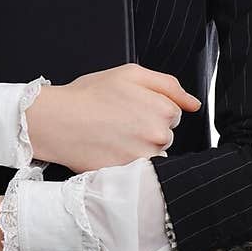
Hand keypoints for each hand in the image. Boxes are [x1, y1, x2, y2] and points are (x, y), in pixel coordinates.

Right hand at [25, 63, 200, 173]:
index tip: (130, 108)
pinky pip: (138, 172)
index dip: (151, 108)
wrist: (57, 120)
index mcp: (162, 109)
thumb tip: (194, 104)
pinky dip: (127, 165)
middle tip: (119, 121)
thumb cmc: (89, 95)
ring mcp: (144, 158)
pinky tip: (110, 151)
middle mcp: (158, 136)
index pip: (173, 114)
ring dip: (139, 149)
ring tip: (113, 137)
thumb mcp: (130, 74)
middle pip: (165, 136)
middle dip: (147, 130)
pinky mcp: (128, 176)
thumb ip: (168, 85)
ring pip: (153, 155)